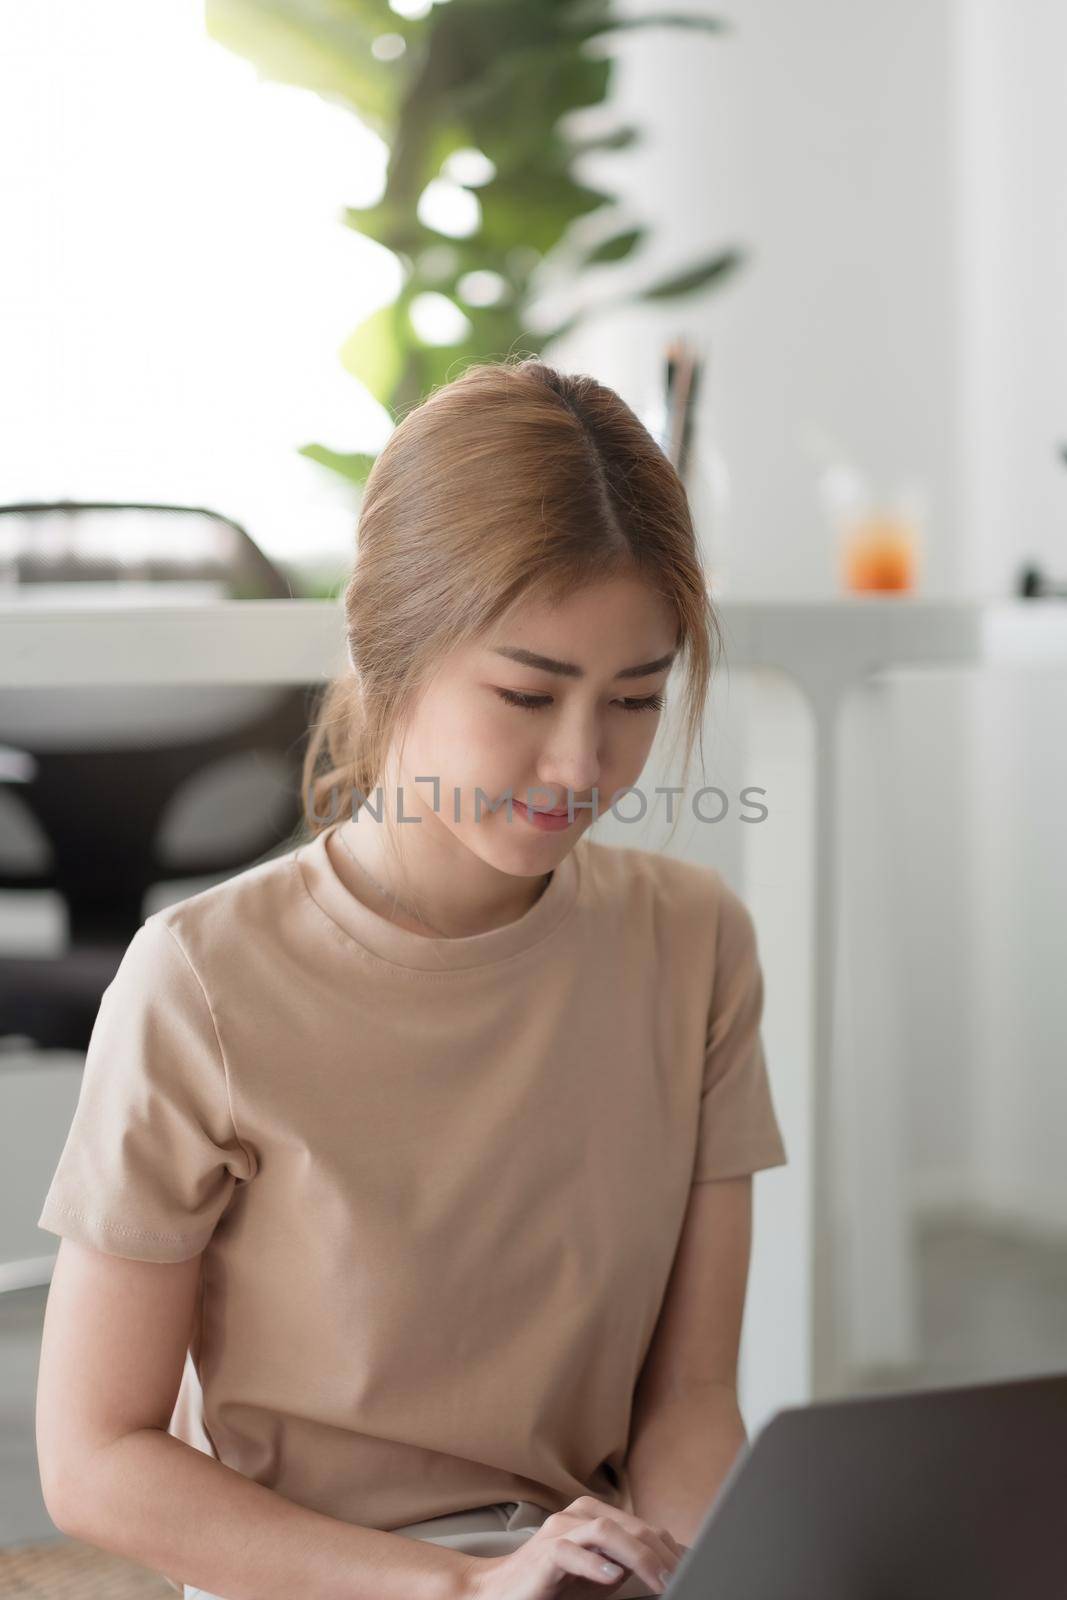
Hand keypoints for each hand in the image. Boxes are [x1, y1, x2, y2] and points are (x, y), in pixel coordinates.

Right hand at [459, 1494, 687, 1598]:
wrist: (500, 1592)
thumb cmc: (553, 1586)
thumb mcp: (600, 1575)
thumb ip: (627, 1564)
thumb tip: (667, 1567)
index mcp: (595, 1515)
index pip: (644, 1527)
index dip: (672, 1548)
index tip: (696, 1567)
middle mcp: (579, 1515)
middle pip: (631, 1527)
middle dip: (663, 1554)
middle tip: (685, 1577)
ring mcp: (560, 1530)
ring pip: (607, 1532)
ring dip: (639, 1557)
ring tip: (661, 1580)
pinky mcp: (544, 1554)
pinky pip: (571, 1552)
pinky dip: (595, 1564)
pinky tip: (613, 1577)